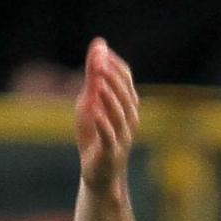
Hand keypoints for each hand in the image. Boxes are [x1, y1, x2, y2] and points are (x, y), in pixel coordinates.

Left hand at [75, 38, 139, 194]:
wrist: (100, 174)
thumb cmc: (95, 135)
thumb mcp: (91, 104)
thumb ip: (93, 78)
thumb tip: (98, 46)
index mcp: (127, 106)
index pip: (126, 80)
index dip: (115, 66)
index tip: (102, 51)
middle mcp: (129, 119)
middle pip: (125, 95)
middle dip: (113, 79)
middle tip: (99, 64)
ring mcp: (122, 136)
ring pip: (119, 115)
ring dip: (109, 98)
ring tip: (98, 84)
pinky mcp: (111, 152)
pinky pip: (109, 136)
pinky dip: (103, 124)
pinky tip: (96, 113)